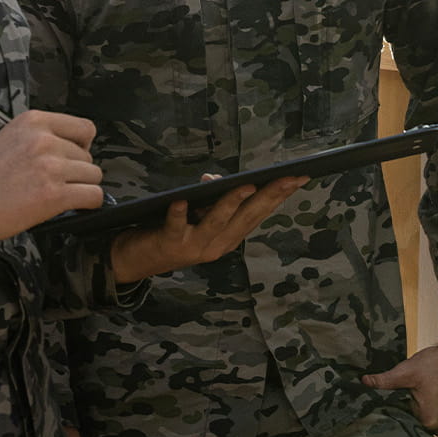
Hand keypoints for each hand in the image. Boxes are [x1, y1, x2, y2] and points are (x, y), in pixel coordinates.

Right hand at [0, 109, 103, 250]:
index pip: (84, 128)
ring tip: (57, 196)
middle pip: (89, 156)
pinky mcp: (54, 194)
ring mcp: (52, 166)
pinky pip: (93, 196)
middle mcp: (46, 139)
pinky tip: (71, 207)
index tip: (70, 159)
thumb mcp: (9, 139)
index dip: (82, 146)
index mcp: (34, 121)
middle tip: (54, 184)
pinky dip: (87, 204)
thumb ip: (41, 139)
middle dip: (76, 171)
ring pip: (93, 176)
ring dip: (81, 188)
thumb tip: (73, 151)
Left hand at [109, 175, 307, 282]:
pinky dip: (178, 213)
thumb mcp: (198, 213)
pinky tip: (181, 200)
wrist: (137, 259)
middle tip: (288, 177)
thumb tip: (213, 182)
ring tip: (246, 185)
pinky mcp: (169, 243)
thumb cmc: (173, 230)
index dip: (280, 195)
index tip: (299, 177)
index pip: (259, 212)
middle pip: (246, 216)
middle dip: (269, 195)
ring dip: (231, 203)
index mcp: (229, 236)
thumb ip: (211, 198)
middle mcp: (217, 244)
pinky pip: (175, 226)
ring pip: (217, 222)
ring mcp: (194, 246)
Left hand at [361, 334, 437, 435]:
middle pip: (424, 420)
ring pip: (437, 421)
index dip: (410, 401)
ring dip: (436, 409)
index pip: (409, 416)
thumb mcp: (408, 370)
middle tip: (429, 387)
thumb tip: (365, 381)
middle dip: (423, 406)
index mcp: (429, 420)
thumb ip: (385, 380)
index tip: (416, 389)